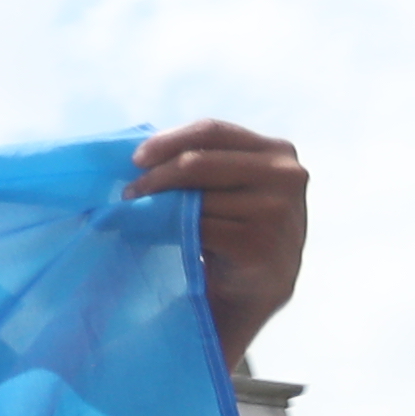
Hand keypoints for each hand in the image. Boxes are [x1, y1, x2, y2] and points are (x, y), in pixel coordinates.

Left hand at [129, 119, 307, 364]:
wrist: (258, 285)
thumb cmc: (236, 225)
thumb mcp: (232, 184)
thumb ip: (205, 161)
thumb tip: (142, 154)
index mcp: (278, 151)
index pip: (213, 131)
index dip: (169, 141)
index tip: (136, 158)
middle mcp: (285, 176)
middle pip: (199, 162)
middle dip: (155, 177)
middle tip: (129, 192)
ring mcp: (277, 211)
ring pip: (196, 198)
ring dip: (157, 206)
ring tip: (136, 215)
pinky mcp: (259, 244)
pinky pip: (199, 229)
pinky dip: (167, 230)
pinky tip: (151, 235)